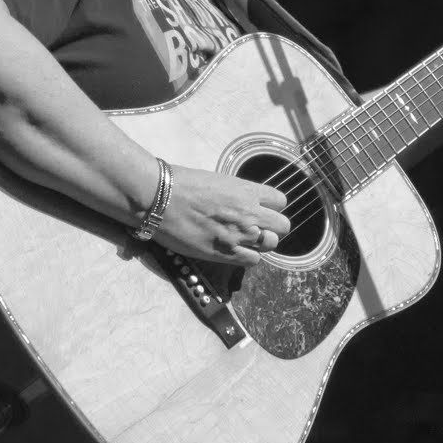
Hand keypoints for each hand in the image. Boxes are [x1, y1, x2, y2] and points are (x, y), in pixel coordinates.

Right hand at [155, 165, 291, 264]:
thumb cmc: (181, 184)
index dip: (271, 207)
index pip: (280, 201)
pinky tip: (233, 251)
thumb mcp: (218, 181)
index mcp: (247, 190)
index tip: (261, 210)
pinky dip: (246, 257)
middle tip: (256, 228)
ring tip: (244, 241)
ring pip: (271, 245)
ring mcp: (239, 235)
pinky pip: (253, 261)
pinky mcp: (225, 253)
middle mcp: (249, 213)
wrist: (159, 198)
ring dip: (260, 243)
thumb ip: (237, 194)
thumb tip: (243, 202)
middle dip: (272, 227)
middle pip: (283, 226)